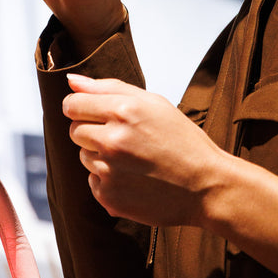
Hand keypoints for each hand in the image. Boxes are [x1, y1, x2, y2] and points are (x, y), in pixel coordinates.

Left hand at [63, 74, 224, 227]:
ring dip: (100, 156)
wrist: (206, 186)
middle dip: (91, 131)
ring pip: (84, 156)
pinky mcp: (109, 196)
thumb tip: (72, 81)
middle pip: (74, 131)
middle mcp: (113, 140)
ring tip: (133, 160)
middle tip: (122, 138)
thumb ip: (108, 87)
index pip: (72, 104)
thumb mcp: (153, 103)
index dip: (79, 107)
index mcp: (124, 110)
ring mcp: (109, 171)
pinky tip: (134, 179)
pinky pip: (93, 181)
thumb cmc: (181, 140)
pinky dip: (108, 180)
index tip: (91, 112)